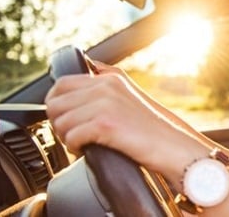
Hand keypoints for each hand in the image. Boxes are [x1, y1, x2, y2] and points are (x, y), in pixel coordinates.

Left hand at [45, 73, 186, 172]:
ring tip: (81, 143)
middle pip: (55, 102)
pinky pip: (71, 136)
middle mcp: (105, 85)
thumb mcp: (130, 97)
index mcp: (109, 77)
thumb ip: (105, 87)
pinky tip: (86, 149)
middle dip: (58, 122)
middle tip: (72, 134)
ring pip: (60, 121)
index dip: (57, 105)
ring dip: (66, 137)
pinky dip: (74, 147)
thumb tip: (74, 91)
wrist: (173, 145)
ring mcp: (105, 103)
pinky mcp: (105, 124)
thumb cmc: (153, 129)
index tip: (65, 119)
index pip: (62, 84)